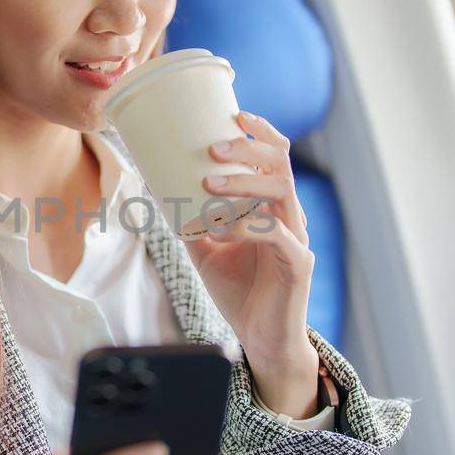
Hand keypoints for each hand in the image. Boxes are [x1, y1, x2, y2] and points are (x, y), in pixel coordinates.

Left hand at [185, 110, 320, 405]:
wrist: (261, 339)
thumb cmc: (239, 291)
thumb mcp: (206, 249)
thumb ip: (191, 220)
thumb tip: (156, 190)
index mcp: (273, 207)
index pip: (275, 156)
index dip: (260, 132)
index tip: (235, 115)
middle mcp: (290, 216)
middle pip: (281, 164)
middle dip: (249, 148)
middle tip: (214, 146)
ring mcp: (297, 239)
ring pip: (282, 192)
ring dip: (245, 182)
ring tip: (211, 183)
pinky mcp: (298, 264)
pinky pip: (278, 236)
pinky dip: (248, 226)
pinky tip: (224, 227)